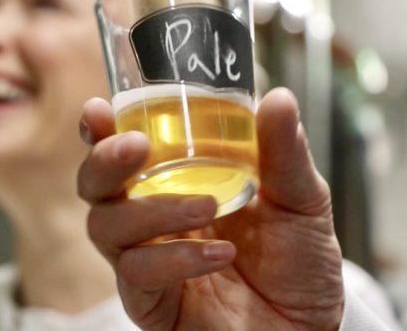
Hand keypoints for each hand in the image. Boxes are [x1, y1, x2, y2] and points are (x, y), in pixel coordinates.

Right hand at [77, 88, 343, 330]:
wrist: (311, 326)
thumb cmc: (297, 259)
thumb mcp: (300, 199)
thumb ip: (284, 153)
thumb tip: (279, 98)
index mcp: (175, 182)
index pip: (122, 151)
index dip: (100, 130)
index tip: (100, 110)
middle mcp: (150, 218)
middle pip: (95, 185)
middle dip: (105, 161)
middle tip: (137, 147)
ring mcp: (147, 259)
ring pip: (106, 226)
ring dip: (151, 211)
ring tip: (206, 207)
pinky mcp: (151, 301)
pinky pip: (137, 273)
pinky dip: (174, 258)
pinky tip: (219, 254)